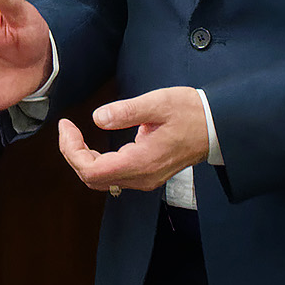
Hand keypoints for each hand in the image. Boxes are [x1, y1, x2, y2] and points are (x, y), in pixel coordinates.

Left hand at [57, 86, 208, 193]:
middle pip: (92, 179)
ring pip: (102, 180)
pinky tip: (92, 144)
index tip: (67, 126)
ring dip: (83, 160)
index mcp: (141, 162)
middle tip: (68, 129)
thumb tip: (98, 118)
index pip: (92, 171)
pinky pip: (113, 176)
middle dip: (73, 154)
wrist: (217, 127)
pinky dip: (96, 162)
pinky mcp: (147, 174)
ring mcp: (145, 179)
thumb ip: (127, 111)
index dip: (71, 150)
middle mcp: (142, 177)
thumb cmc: (191, 113)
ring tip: (75, 135)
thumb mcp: (158, 103)